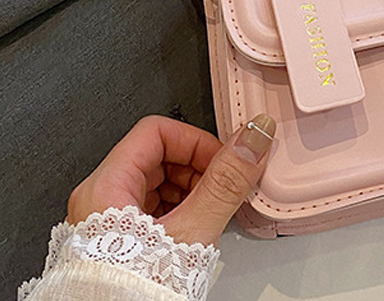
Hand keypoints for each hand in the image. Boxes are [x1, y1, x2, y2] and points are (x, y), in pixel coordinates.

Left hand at [67, 113, 275, 245]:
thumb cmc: (134, 295)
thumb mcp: (192, 232)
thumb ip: (226, 181)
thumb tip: (253, 139)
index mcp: (106, 187)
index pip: (157, 131)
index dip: (196, 141)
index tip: (223, 160)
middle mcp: (99, 199)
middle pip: (157, 155)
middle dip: (197, 169)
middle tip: (221, 189)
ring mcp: (105, 222)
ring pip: (157, 182)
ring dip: (191, 191)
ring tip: (209, 215)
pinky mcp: (116, 242)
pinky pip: (152, 208)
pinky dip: (180, 211)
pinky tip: (194, 232)